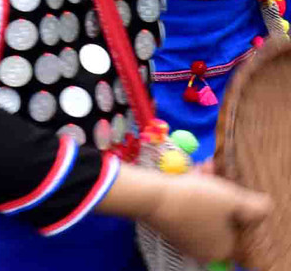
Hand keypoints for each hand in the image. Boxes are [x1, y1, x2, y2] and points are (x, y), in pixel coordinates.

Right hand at [138, 170, 270, 264]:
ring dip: (205, 186)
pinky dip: (189, 192)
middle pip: (222, 216)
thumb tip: (265, 207)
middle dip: (221, 190)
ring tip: (202, 165)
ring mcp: (184, 238)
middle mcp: (203, 249)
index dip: (241, 204)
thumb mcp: (233, 199)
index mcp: (223, 249)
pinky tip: (187, 173)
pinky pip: (186, 209)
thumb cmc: (196, 200)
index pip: (241, 227)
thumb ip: (256, 207)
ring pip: (203, 209)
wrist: (149, 197)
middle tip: (216, 169)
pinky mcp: (168, 226)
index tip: (235, 184)